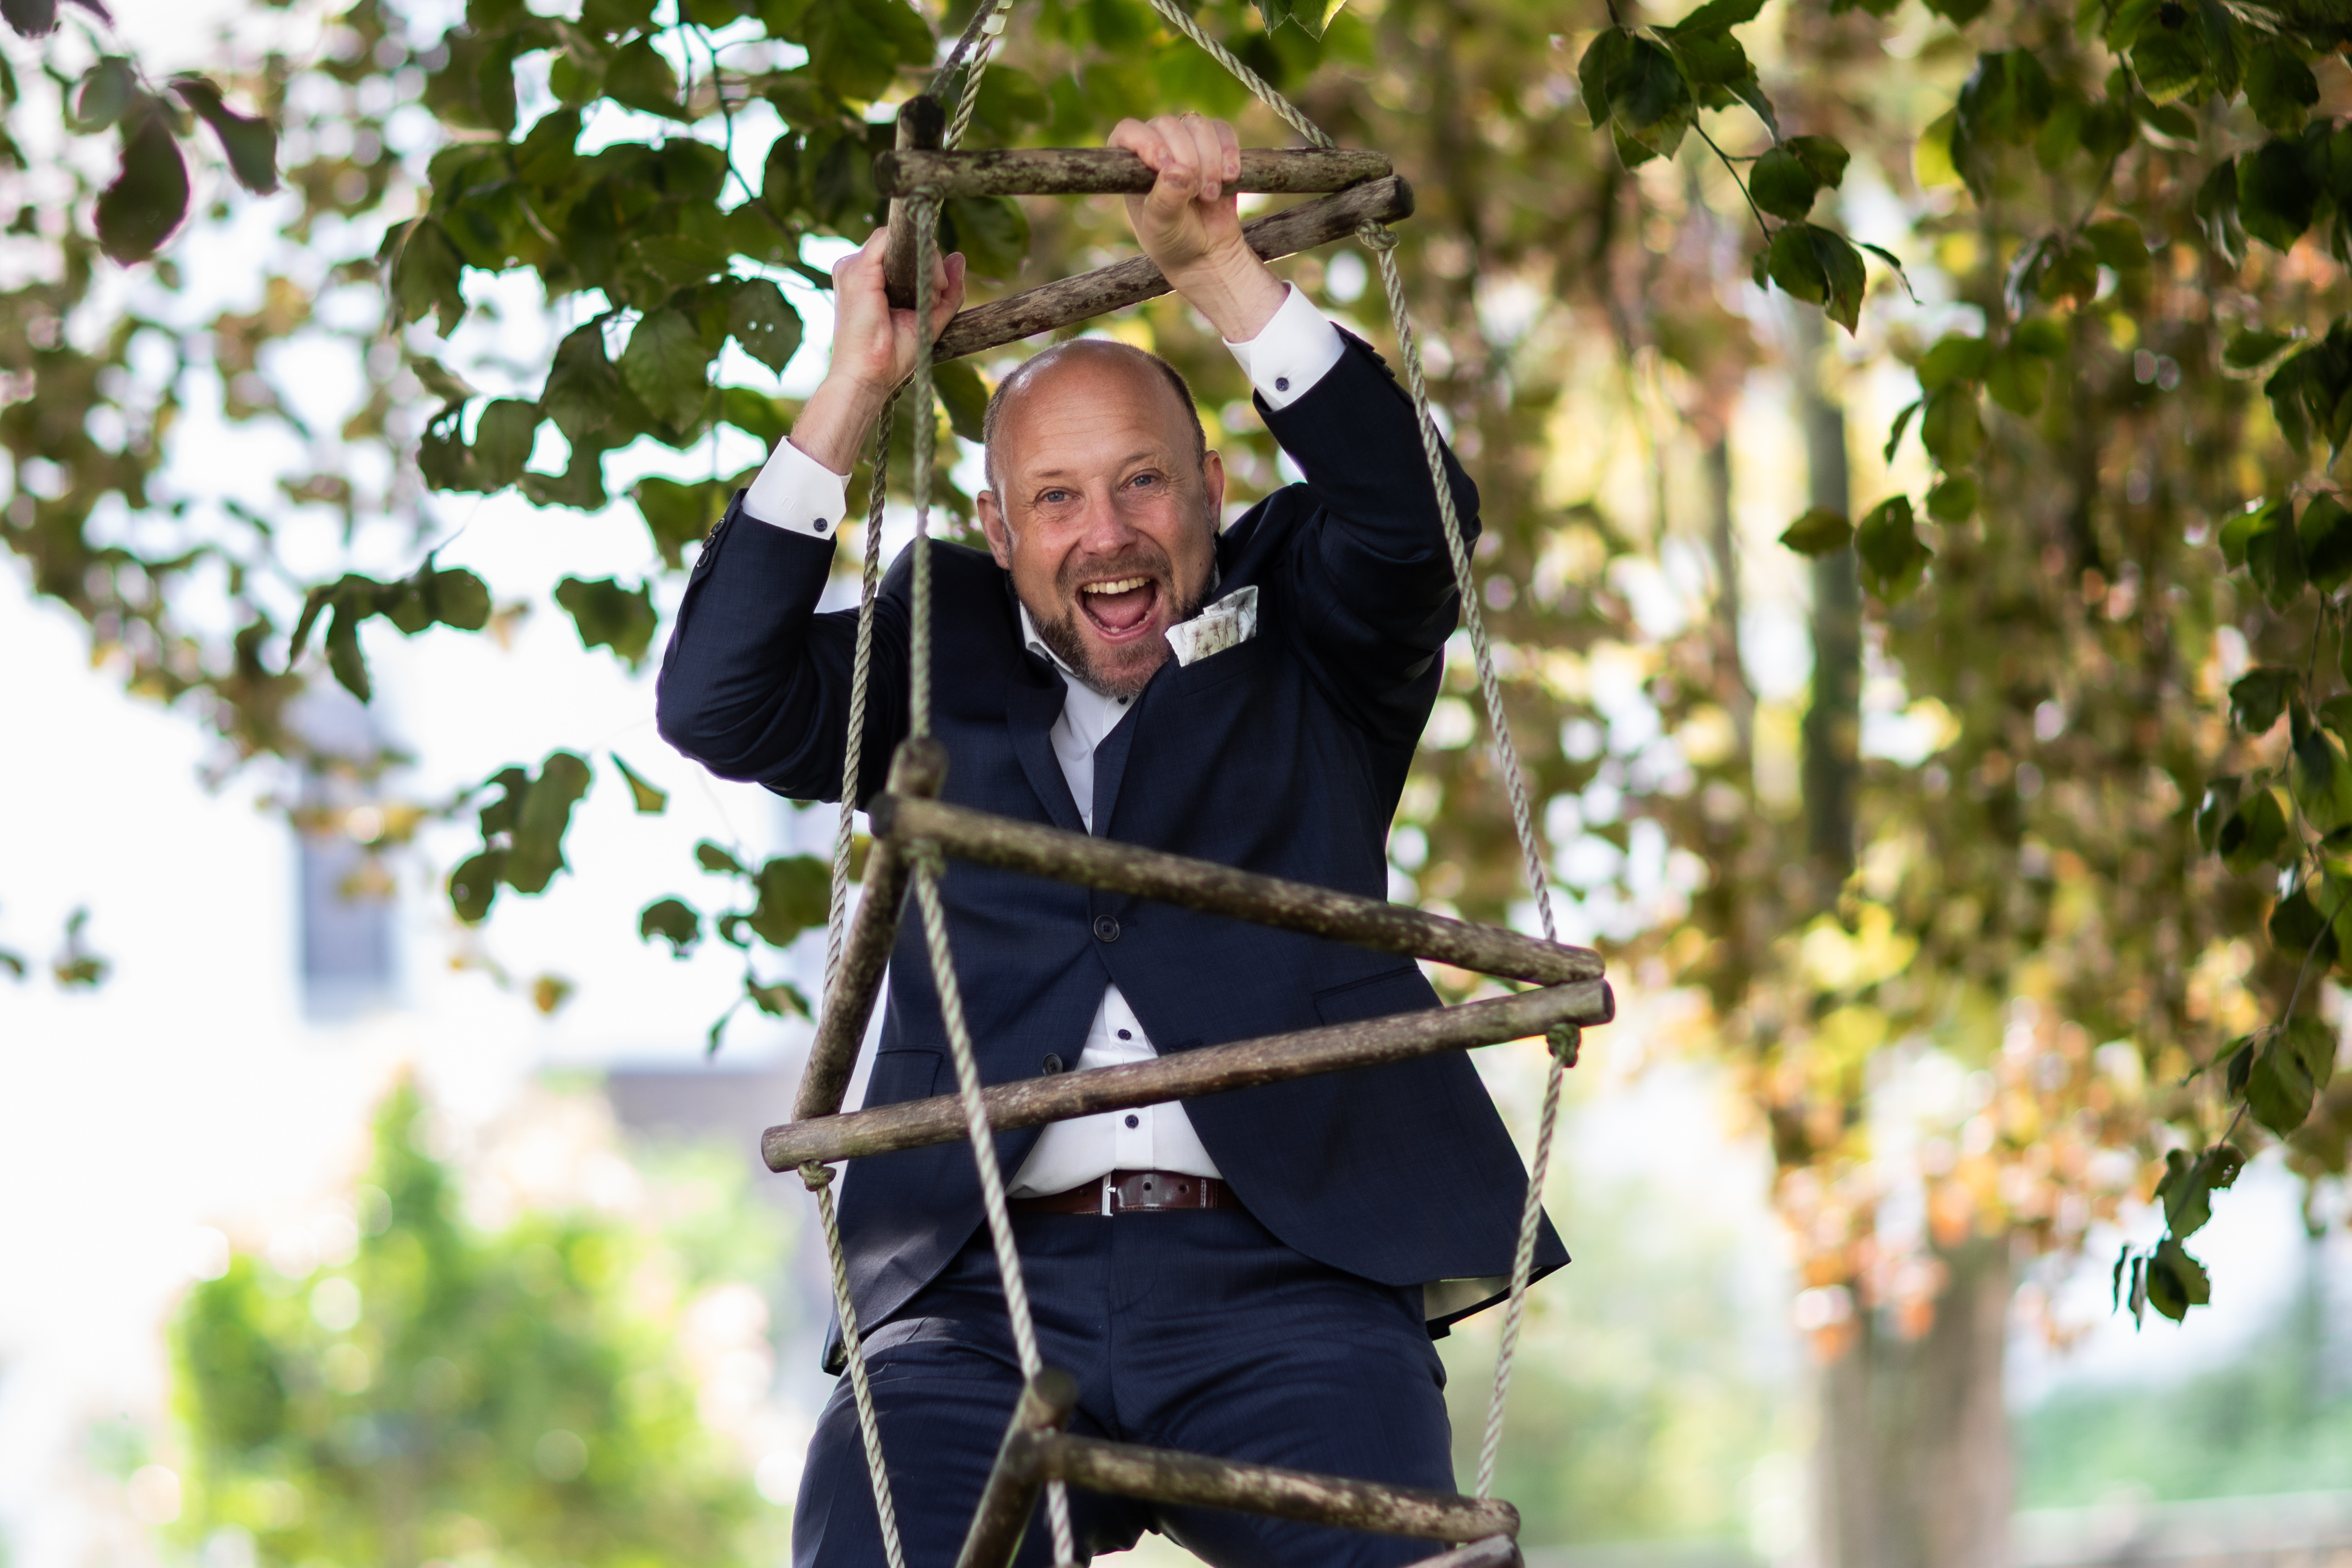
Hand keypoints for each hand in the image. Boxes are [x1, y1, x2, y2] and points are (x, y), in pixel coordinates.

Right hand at [790, 227, 965, 473]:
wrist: (868, 378)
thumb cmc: (892, 356)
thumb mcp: (929, 317)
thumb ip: (947, 290)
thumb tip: (959, 256)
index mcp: (869, 280)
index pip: (900, 252)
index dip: (925, 261)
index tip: (941, 286)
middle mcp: (857, 269)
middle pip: (901, 244)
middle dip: (929, 261)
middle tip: (942, 289)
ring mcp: (853, 267)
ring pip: (899, 240)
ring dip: (927, 260)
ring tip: (938, 289)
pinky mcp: (857, 269)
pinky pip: (891, 240)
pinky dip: (918, 256)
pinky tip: (932, 283)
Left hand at [1108, 113, 1285, 341]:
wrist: (1206, 251)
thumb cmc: (1174, 241)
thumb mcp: (1162, 228)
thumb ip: (1165, 201)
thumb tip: (1177, 170)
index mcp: (1131, 164)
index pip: (1127, 132)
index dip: (1146, 142)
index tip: (1165, 166)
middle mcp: (1156, 147)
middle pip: (1168, 126)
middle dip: (1187, 159)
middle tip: (1195, 195)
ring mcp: (1186, 143)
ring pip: (1198, 126)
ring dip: (1210, 160)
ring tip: (1209, 195)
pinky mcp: (1215, 146)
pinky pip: (1223, 131)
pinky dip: (1229, 151)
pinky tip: (1230, 178)